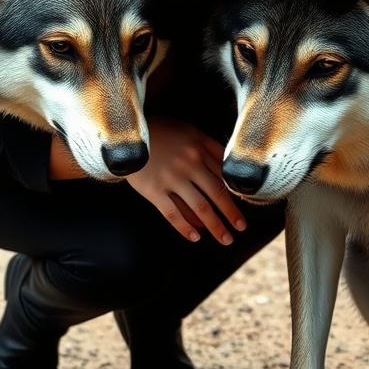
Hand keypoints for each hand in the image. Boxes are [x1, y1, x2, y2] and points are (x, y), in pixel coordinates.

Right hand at [127, 118, 247, 243]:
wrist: (124, 134)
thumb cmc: (159, 130)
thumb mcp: (187, 129)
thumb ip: (209, 144)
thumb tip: (230, 164)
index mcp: (199, 149)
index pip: (224, 176)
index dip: (237, 193)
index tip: (244, 206)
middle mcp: (189, 165)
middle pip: (217, 194)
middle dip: (232, 214)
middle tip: (241, 228)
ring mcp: (171, 179)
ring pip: (200, 207)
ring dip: (216, 226)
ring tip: (226, 240)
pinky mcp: (153, 190)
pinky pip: (172, 213)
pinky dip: (185, 228)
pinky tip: (195, 238)